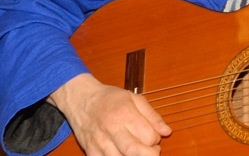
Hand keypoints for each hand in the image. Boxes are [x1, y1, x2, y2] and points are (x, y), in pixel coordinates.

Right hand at [48, 73, 171, 154]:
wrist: (81, 99)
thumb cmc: (109, 98)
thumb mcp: (134, 98)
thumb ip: (152, 116)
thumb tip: (166, 131)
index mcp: (125, 113)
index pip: (148, 135)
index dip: (156, 139)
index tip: (155, 136)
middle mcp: (112, 129)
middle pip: (135, 151)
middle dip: (150, 154)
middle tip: (153, 151)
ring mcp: (99, 142)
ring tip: (139, 152)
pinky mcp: (91, 151)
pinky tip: (123, 154)